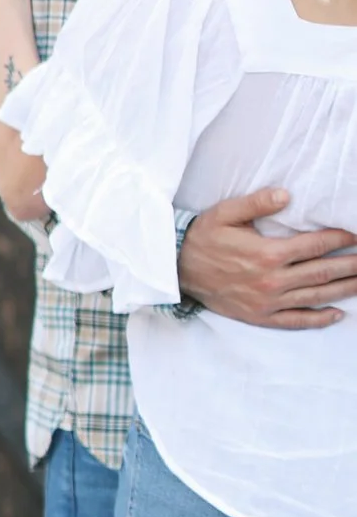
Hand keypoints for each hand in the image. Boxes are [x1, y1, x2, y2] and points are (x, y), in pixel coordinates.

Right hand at [176, 189, 356, 327]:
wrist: (176, 270)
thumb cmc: (203, 239)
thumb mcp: (224, 214)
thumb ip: (256, 203)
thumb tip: (286, 195)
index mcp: (268, 253)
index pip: (315, 245)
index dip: (340, 239)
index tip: (355, 235)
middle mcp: (273, 280)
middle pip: (324, 272)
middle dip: (351, 264)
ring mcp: (268, 302)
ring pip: (317, 296)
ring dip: (345, 289)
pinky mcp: (261, 316)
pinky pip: (297, 320)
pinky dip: (320, 319)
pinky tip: (338, 314)